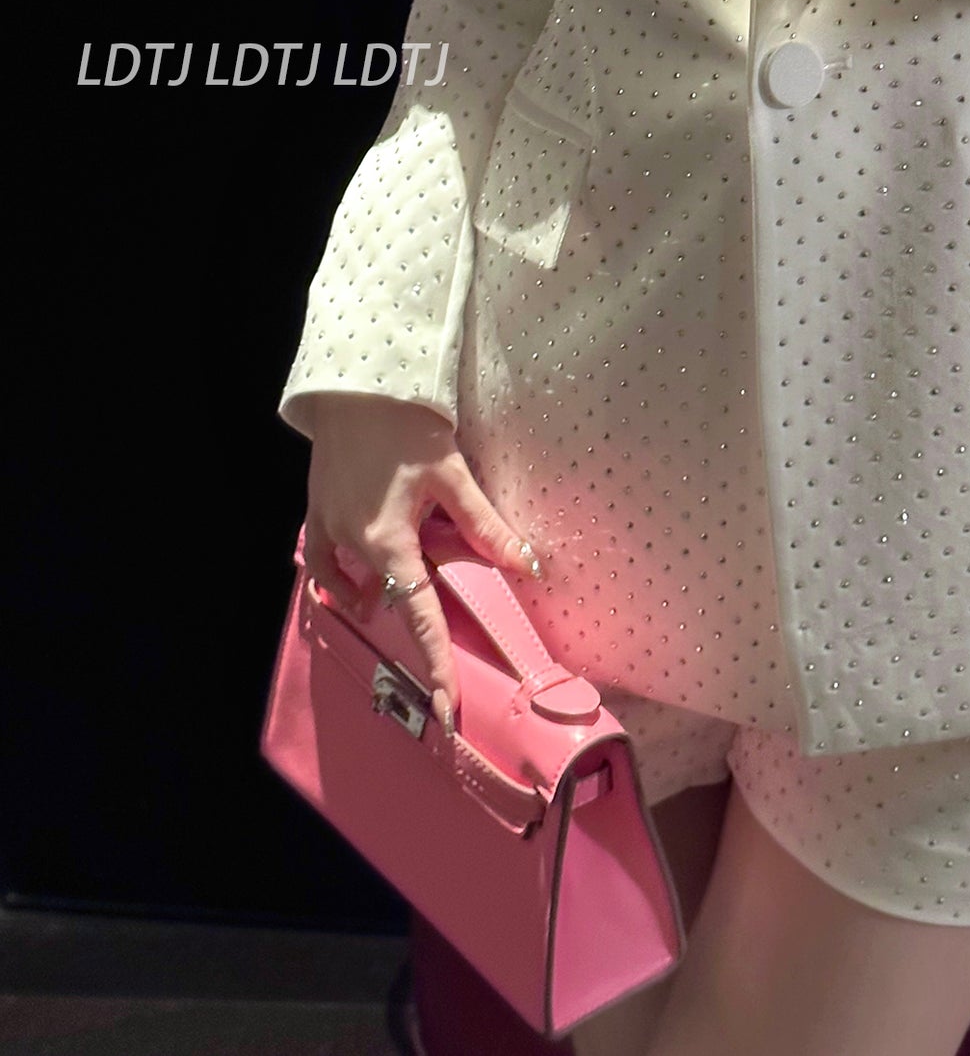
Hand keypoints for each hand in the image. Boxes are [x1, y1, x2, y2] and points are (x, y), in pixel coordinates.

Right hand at [299, 393, 543, 735]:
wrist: (356, 384)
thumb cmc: (406, 425)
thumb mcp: (453, 474)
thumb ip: (487, 526)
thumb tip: (528, 564)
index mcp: (389, 542)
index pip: (419, 617)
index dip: (435, 664)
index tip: (445, 710)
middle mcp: (352, 545)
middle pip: (388, 599)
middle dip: (412, 620)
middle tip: (439, 643)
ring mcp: (328, 530)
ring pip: (351, 582)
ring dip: (377, 592)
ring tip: (403, 592)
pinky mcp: (317, 513)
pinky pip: (322, 561)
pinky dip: (338, 575)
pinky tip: (357, 577)